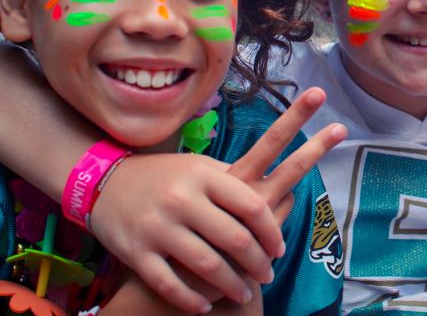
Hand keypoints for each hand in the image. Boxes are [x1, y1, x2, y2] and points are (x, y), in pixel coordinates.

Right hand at [89, 87, 344, 313]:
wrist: (104, 181)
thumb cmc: (165, 174)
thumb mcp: (200, 166)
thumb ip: (234, 180)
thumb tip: (280, 190)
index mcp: (204, 175)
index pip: (251, 205)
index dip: (271, 231)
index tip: (279, 247)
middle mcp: (182, 199)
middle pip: (235, 239)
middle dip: (258, 264)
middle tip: (268, 274)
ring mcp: (158, 226)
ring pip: (207, 266)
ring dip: (232, 285)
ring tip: (245, 293)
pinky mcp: (136, 251)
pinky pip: (170, 285)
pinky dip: (192, 300)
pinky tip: (207, 305)